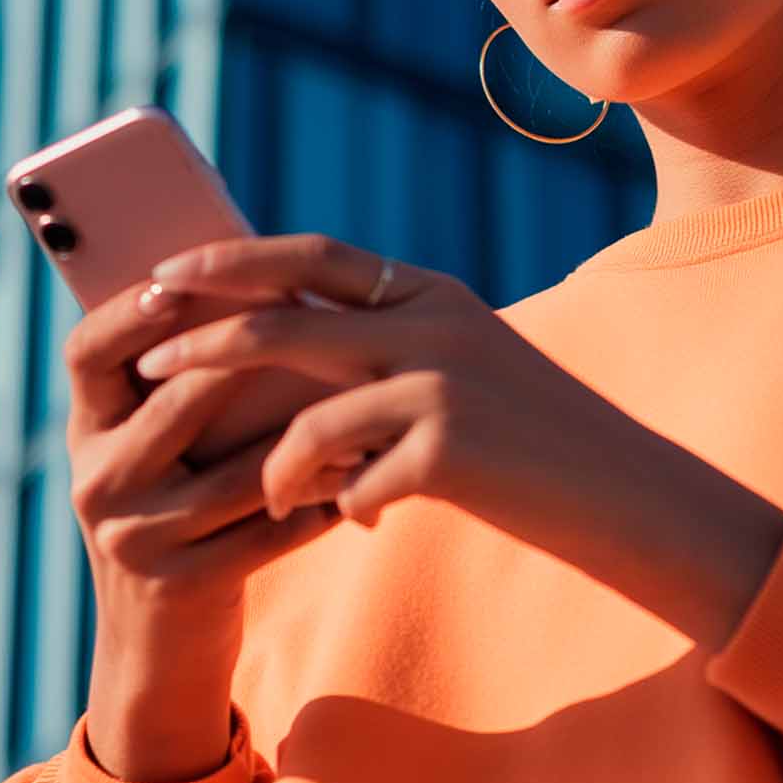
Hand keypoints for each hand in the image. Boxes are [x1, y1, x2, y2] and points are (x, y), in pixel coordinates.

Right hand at [56, 270, 343, 779]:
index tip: (178, 275)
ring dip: (308, 435)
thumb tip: (255, 277)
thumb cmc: (175, 513)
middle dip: (248, 360)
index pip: (85, 352)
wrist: (158, 643)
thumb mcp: (153, 452)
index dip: (127, 311)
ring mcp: (136, 539)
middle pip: (175, 403)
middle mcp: (98, 482)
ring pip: (236, 470)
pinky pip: (268, 530)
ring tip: (366, 395)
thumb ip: (179, 383)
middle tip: (310, 316)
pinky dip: (321, 499)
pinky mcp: (183, 587)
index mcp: (88, 432)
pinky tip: (364, 475)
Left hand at [133, 233, 782, 644]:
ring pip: (310, 413)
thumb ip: (390, 358)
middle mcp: (435, 322)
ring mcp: (445, 383)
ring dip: (275, 463)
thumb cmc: (540, 446)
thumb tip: (294, 369)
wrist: (634, 497)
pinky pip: (352, 482)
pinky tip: (367, 525)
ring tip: (265, 494)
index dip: (235, 261)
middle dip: (207, 335)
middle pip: (289, 317)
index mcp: (434, 293)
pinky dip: (346, 508)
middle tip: (148, 354)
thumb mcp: (469, 375)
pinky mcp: (454, 449)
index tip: (168, 273)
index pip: (314, 257)